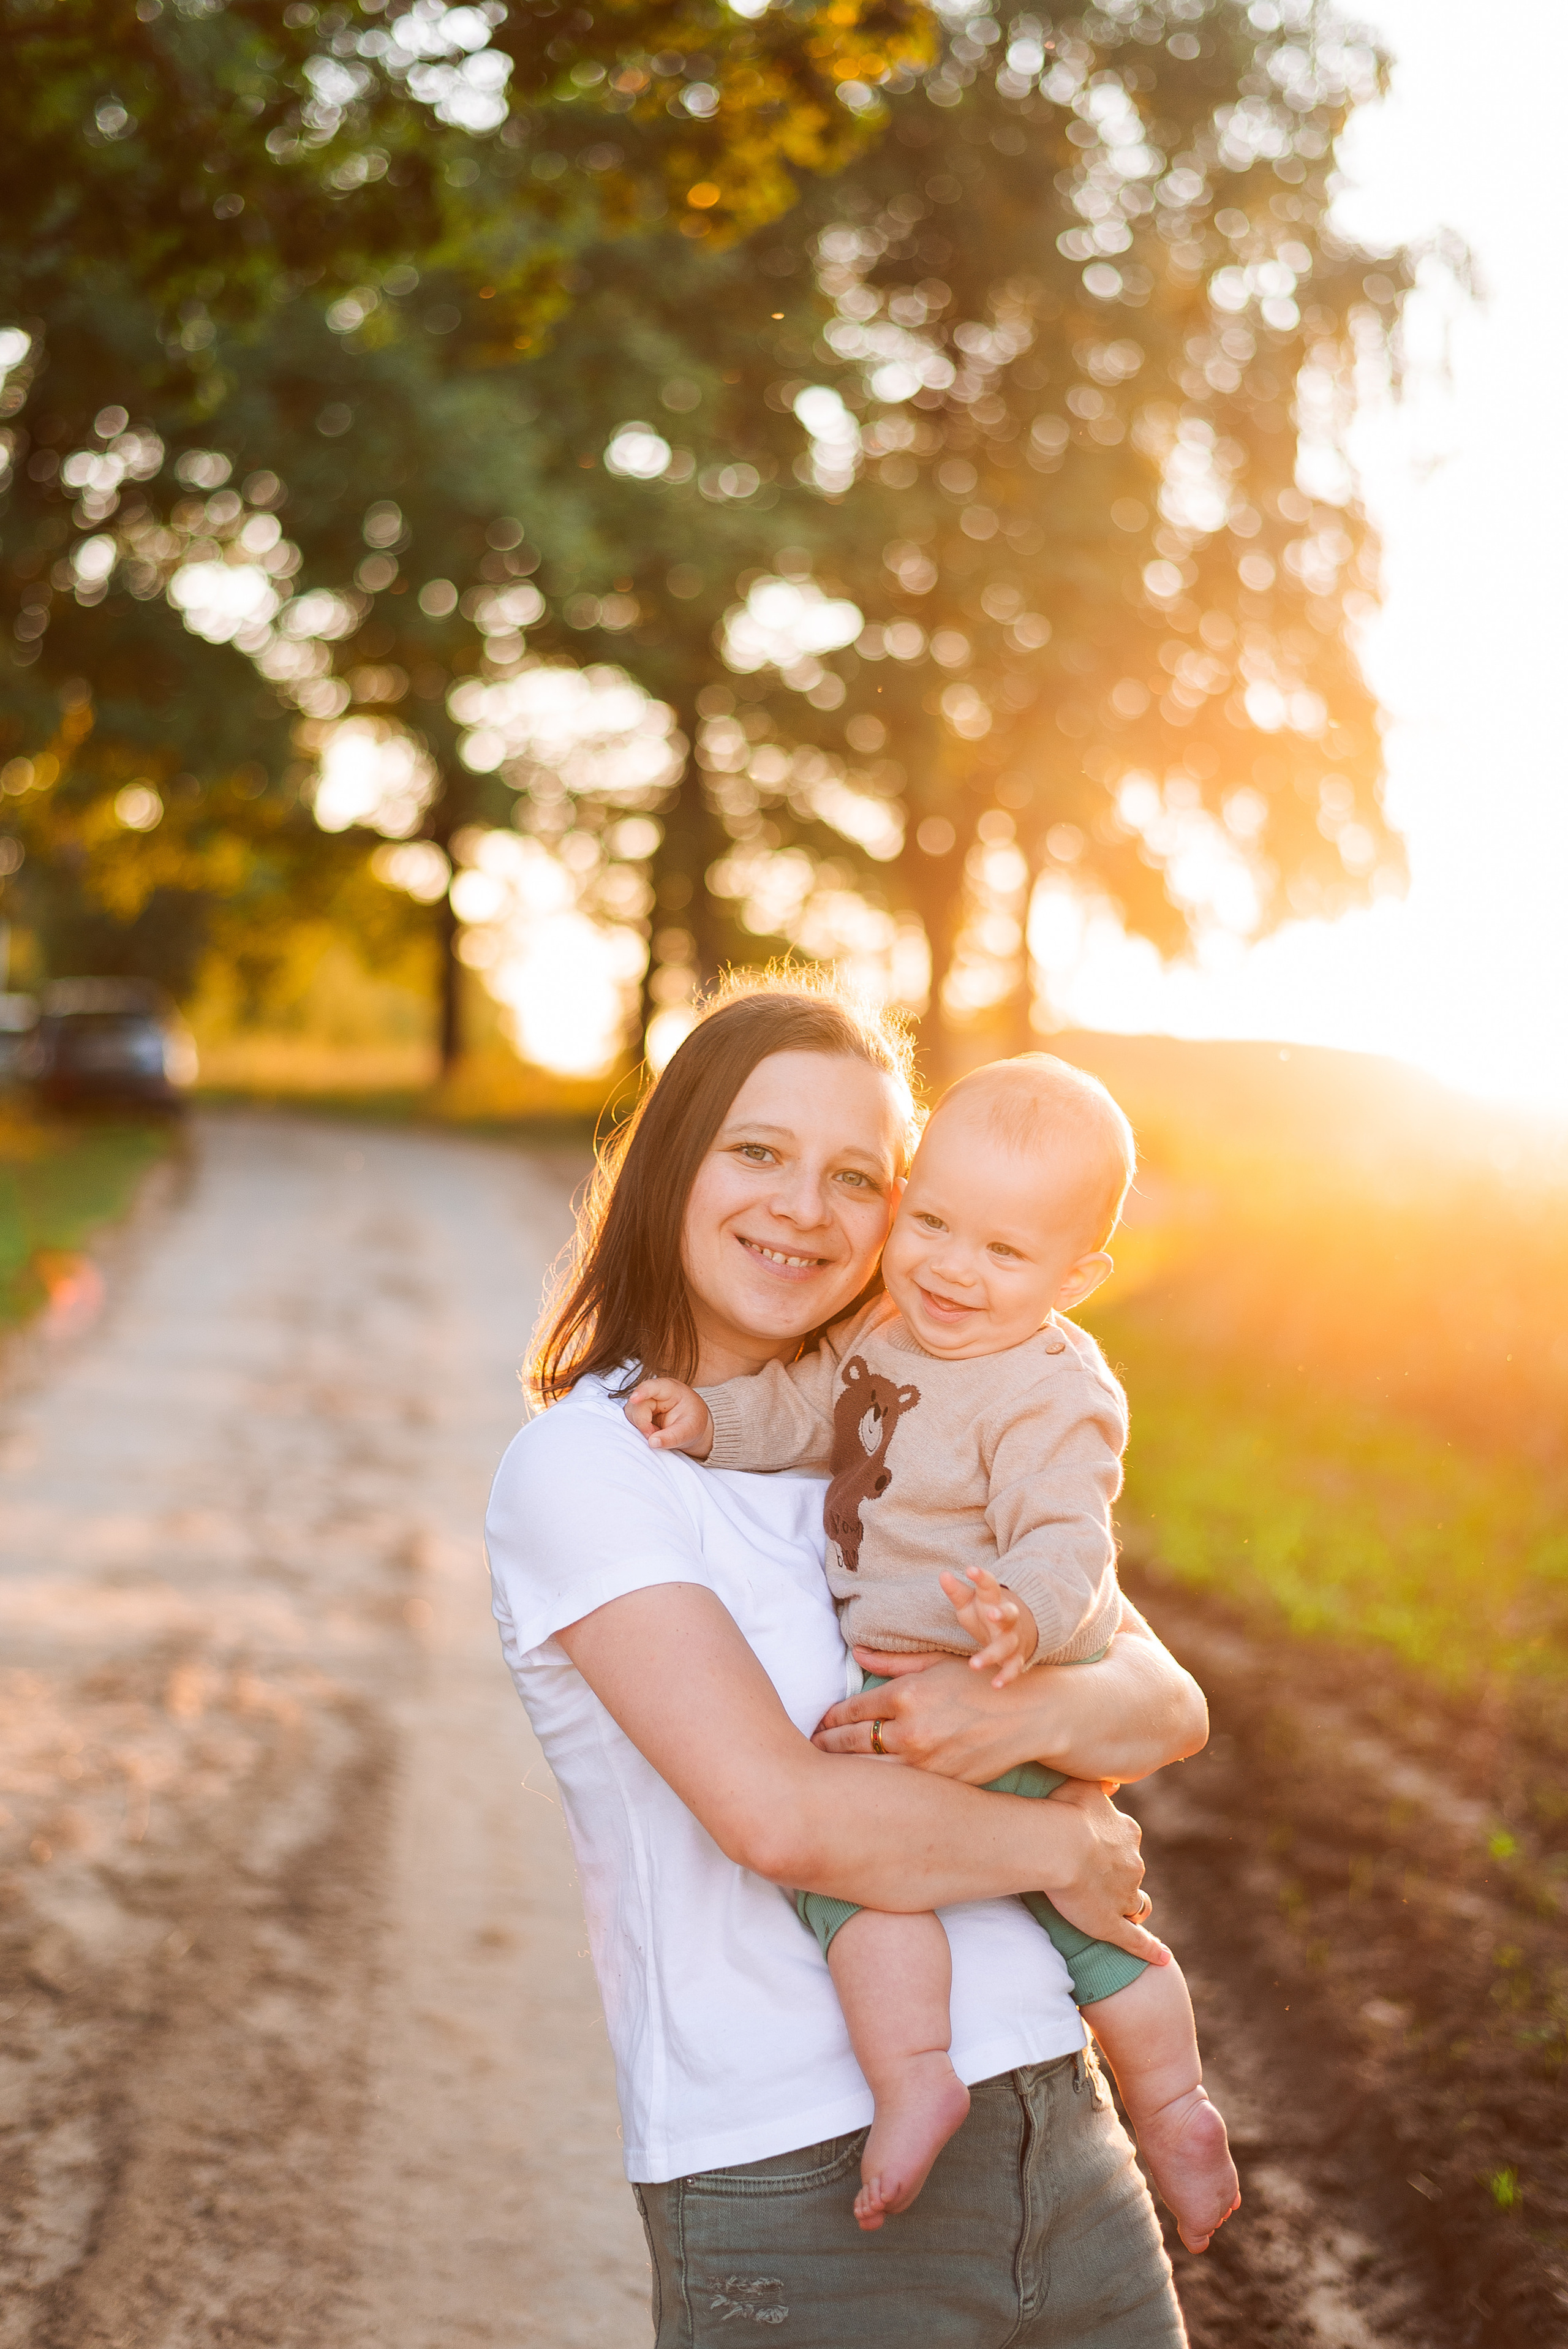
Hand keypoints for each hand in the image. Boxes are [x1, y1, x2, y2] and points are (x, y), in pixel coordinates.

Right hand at [623, 1377, 713, 1458]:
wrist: (691, 1426)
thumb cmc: (692, 1422)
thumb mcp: (689, 1431)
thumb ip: (673, 1437)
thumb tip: (652, 1442)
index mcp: (670, 1389)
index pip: (653, 1386)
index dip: (642, 1392)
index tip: (634, 1399)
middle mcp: (654, 1393)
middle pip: (638, 1404)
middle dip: (643, 1423)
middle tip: (654, 1436)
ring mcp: (644, 1402)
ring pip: (631, 1413)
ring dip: (641, 1427)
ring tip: (657, 1433)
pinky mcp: (638, 1412)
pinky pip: (631, 1421)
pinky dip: (639, 1430)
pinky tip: (652, 1433)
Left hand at [813, 1650, 1042, 1779]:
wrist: (1029, 1715)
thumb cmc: (978, 1683)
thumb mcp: (935, 1663)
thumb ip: (892, 1662)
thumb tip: (856, 1653)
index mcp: (906, 1695)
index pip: (850, 1711)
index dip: (829, 1720)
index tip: (819, 1724)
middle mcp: (911, 1730)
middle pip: (850, 1744)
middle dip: (825, 1747)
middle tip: (809, 1752)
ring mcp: (925, 1763)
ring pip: (866, 1773)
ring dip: (842, 1772)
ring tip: (824, 1774)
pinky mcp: (939, 1785)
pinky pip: (897, 1791)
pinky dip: (876, 1790)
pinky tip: (861, 1791)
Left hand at [941, 1566, 1037, 1687]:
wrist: (1020, 1630)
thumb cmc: (986, 1613)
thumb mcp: (971, 1600)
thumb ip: (957, 1591)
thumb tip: (942, 1574)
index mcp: (994, 1600)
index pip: (989, 1585)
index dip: (981, 1577)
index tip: (970, 1569)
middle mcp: (1007, 1619)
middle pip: (1009, 1614)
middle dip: (1002, 1614)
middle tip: (992, 1614)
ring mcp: (1013, 1639)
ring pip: (1007, 1645)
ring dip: (992, 1655)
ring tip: (974, 1664)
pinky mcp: (1015, 1658)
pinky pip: (1013, 1668)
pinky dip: (1006, 1677)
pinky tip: (995, 1685)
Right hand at [1041, 1779, 1169, 1964]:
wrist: (1058, 1845)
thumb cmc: (1062, 1810)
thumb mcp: (1082, 1784)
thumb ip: (1099, 1783)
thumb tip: (1113, 1781)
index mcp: (1125, 1832)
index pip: (1125, 1840)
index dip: (1113, 1846)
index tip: (1095, 1847)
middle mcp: (1132, 1863)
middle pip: (1132, 1872)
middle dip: (1120, 1876)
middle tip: (1094, 1879)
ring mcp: (1125, 1895)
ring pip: (1136, 1904)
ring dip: (1131, 1906)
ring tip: (1119, 1912)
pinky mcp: (1113, 1924)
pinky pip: (1137, 1940)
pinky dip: (1151, 1949)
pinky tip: (1162, 1958)